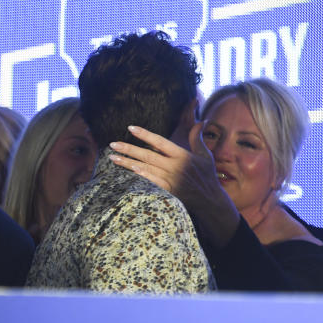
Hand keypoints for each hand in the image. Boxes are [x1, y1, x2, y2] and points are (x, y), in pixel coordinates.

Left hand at [109, 122, 239, 247]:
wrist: (210, 200)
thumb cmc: (206, 175)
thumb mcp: (205, 155)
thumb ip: (197, 138)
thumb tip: (200, 122)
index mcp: (182, 155)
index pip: (160, 142)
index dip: (145, 134)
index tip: (130, 128)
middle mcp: (174, 166)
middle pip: (148, 155)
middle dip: (129, 149)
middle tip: (112, 144)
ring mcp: (170, 179)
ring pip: (145, 168)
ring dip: (128, 163)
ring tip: (112, 157)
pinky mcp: (168, 191)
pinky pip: (151, 182)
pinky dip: (140, 176)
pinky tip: (128, 171)